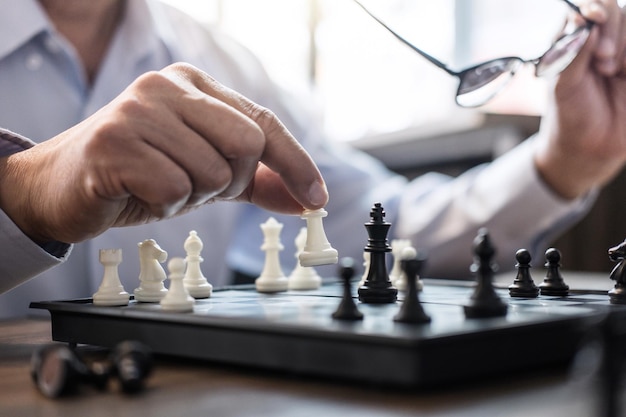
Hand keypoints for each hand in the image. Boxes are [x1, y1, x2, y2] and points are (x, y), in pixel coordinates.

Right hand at [0, 63, 328, 243]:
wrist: (62, 185)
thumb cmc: (139, 173)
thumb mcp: (205, 173)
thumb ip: (256, 180)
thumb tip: (307, 198)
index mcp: (195, 84)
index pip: (264, 122)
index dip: (296, 163)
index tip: (316, 198)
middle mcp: (168, 85)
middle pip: (248, 144)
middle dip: (232, 180)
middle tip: (197, 186)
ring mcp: (138, 110)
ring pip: (213, 172)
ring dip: (193, 197)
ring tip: (160, 186)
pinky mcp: (114, 142)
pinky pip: (175, 190)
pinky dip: (166, 206)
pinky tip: (140, 193)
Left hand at [534, 0, 625, 198]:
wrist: (590, 148)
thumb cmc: (569, 115)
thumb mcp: (562, 85)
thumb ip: (572, 53)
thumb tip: (584, 22)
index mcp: (572, 40)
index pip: (586, 8)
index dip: (594, 7)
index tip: (594, 19)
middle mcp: (599, 41)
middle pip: (616, 11)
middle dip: (612, 30)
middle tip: (603, 62)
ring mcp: (622, 52)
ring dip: (624, 46)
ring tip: (611, 71)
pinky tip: (623, 74)